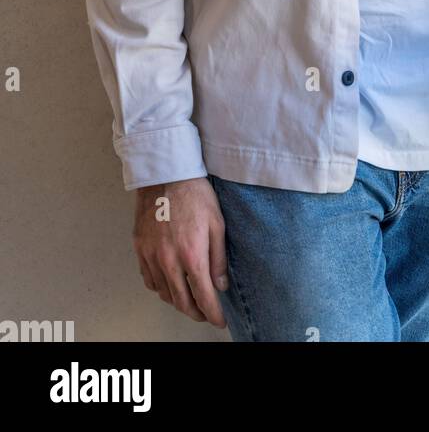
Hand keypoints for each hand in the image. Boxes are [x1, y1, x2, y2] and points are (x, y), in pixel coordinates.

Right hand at [132, 177, 228, 326]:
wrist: (166, 175)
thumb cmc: (196, 195)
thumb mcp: (217, 224)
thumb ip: (219, 258)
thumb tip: (220, 285)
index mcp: (191, 255)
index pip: (203, 297)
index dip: (213, 314)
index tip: (219, 322)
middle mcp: (169, 261)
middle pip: (181, 302)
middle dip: (196, 313)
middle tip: (206, 313)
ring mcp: (151, 256)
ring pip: (164, 294)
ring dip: (178, 302)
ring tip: (190, 299)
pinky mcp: (139, 249)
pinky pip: (149, 280)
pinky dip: (160, 288)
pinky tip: (170, 284)